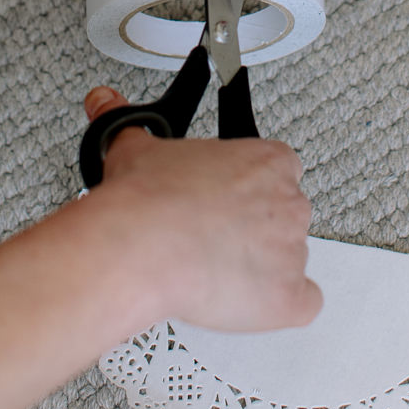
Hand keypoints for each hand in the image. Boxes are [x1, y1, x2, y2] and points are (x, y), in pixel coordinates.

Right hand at [85, 88, 321, 331]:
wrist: (143, 247)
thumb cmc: (150, 200)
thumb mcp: (137, 147)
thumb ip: (128, 124)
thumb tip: (107, 103)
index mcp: (267, 161)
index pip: (279, 170)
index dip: (250, 188)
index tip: (224, 199)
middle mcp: (289, 202)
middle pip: (285, 215)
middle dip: (254, 227)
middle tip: (214, 235)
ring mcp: (293, 251)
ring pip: (288, 260)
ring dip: (261, 267)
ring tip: (216, 269)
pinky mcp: (288, 297)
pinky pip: (301, 304)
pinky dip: (279, 306)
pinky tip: (248, 300)